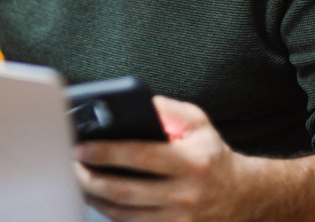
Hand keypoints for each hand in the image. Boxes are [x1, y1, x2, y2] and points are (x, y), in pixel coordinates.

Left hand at [75, 96, 249, 221]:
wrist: (242, 196)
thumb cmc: (212, 156)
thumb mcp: (199, 124)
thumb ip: (169, 110)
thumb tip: (138, 105)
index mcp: (191, 163)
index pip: (139, 156)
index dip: (106, 153)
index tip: (82, 147)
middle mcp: (185, 195)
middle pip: (125, 191)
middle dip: (90, 178)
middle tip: (71, 165)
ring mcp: (178, 220)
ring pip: (124, 214)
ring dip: (95, 199)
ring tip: (79, 181)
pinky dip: (111, 214)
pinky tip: (99, 200)